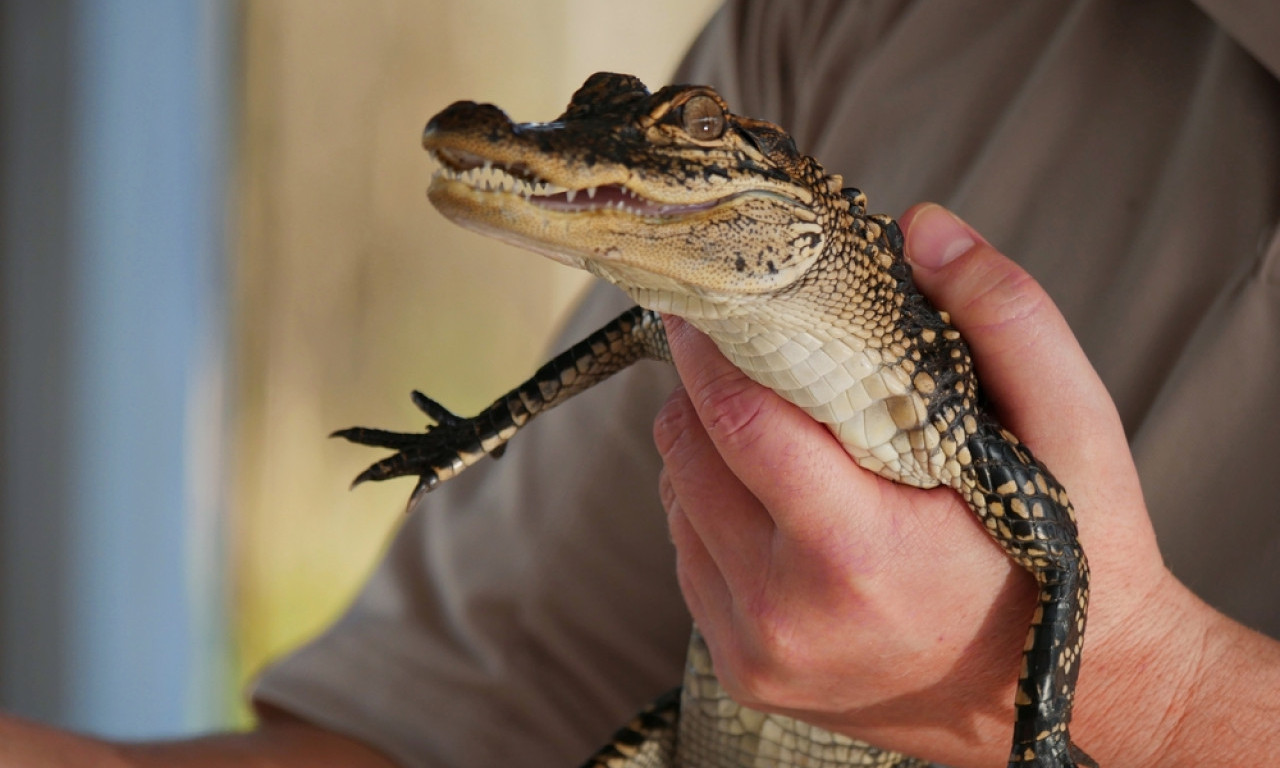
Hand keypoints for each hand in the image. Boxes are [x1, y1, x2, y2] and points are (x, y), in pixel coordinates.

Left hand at [652, 203, 1279, 765]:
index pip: (738, 422)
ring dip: (704, 445)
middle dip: (701, 386)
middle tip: (734, 344)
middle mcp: (790, 614)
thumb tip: (921, 227)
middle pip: (687, 457)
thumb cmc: (1077, 557)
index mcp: (860, 554)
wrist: (1087, 701)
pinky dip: (710, 506)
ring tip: (766, 419)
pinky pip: (689, 558)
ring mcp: (760, 653)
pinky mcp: (747, 672)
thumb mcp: (1074, 429)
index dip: (710, 348)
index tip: (704, 299)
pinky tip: (773, 493)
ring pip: (677, 503)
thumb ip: (1007, 317)